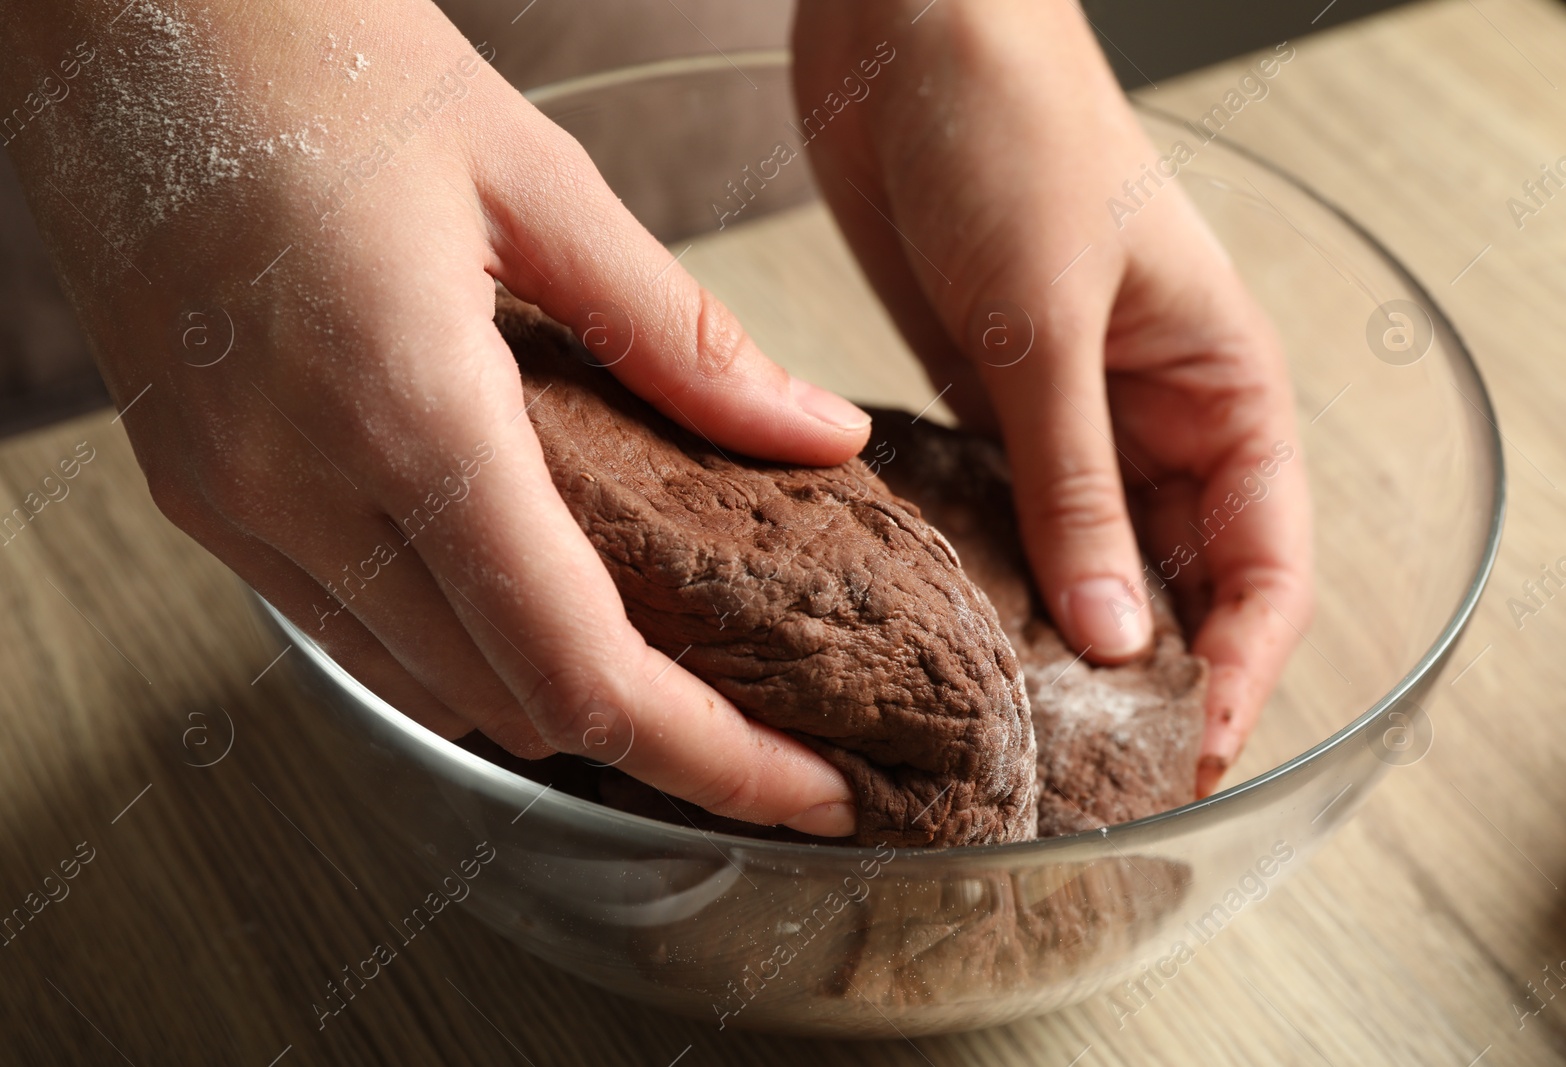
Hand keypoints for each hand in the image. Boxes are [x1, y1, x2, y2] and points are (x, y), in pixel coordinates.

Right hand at [4, 0, 871, 833]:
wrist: (119, 9)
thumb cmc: (323, 55)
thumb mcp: (539, 181)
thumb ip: (685, 338)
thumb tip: (821, 437)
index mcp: (407, 411)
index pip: (582, 670)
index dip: (712, 757)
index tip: (810, 789)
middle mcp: (302, 490)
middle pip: (514, 709)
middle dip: (660, 750)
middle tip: (773, 738)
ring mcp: (236, 505)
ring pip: (429, 691)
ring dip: (558, 709)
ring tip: (674, 688)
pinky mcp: (204, 494)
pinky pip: (352, 634)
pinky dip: (460, 659)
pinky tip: (531, 617)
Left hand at [793, 0, 1312, 793]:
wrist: (908, 30)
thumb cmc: (1012, 129)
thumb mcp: (1048, 315)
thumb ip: (1073, 478)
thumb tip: (1110, 635)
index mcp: (1222, 385)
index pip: (1263, 561)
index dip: (1237, 667)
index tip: (1185, 753)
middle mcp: (1153, 412)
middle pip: (1178, 580)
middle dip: (1148, 676)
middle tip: (1093, 772)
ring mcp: (1065, 412)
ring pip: (1088, 558)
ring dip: (1063, 637)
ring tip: (1020, 731)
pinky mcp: (983, 401)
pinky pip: (1008, 514)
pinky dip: (995, 577)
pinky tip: (959, 634)